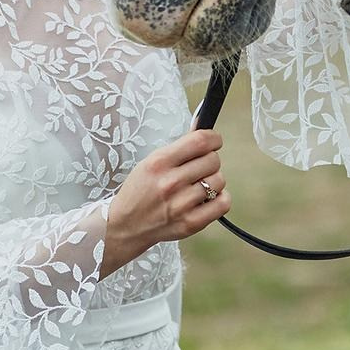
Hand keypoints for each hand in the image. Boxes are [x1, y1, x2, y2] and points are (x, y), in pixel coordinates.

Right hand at [104, 128, 229, 272]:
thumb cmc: (140, 191)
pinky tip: (208, 199)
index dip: (213, 138)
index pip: (200, 141)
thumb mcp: (151, 162)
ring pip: (219, 180)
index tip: (214, 142)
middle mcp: (170, 182)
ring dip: (213, 181)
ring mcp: (181, 205)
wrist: (126, 226)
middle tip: (199, 168)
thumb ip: (179, 146)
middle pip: (213, 160)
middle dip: (210, 161)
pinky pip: (223, 203)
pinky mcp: (191, 223)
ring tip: (199, 185)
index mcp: (159, 162)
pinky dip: (220, 199)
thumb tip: (202, 123)